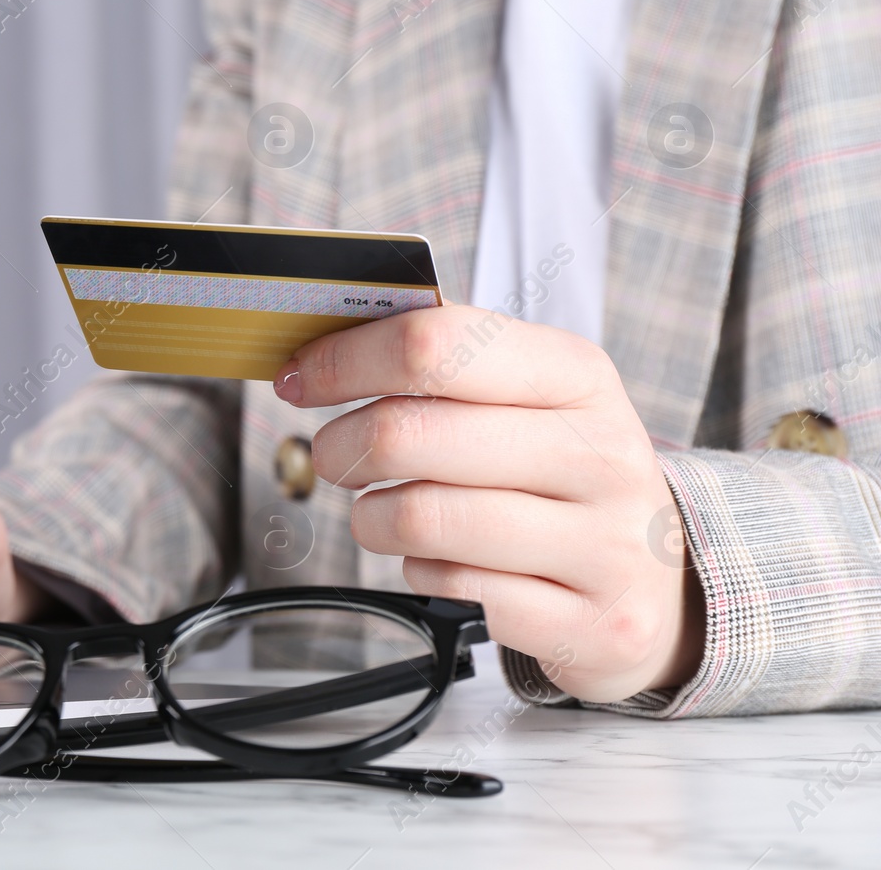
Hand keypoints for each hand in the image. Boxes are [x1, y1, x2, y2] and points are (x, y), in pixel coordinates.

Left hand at [274, 305, 703, 702]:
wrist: (666, 583)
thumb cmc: (562, 476)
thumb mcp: (529, 398)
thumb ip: (441, 363)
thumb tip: (323, 344)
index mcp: (577, 375)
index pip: (436, 344)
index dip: (347, 359)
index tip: (301, 378)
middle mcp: (600, 453)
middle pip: (411, 434)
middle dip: (342, 445)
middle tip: (333, 455)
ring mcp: (605, 544)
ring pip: (422, 518)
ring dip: (372, 517)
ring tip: (381, 513)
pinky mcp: (592, 623)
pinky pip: (453, 590)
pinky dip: (421, 575)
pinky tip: (441, 562)